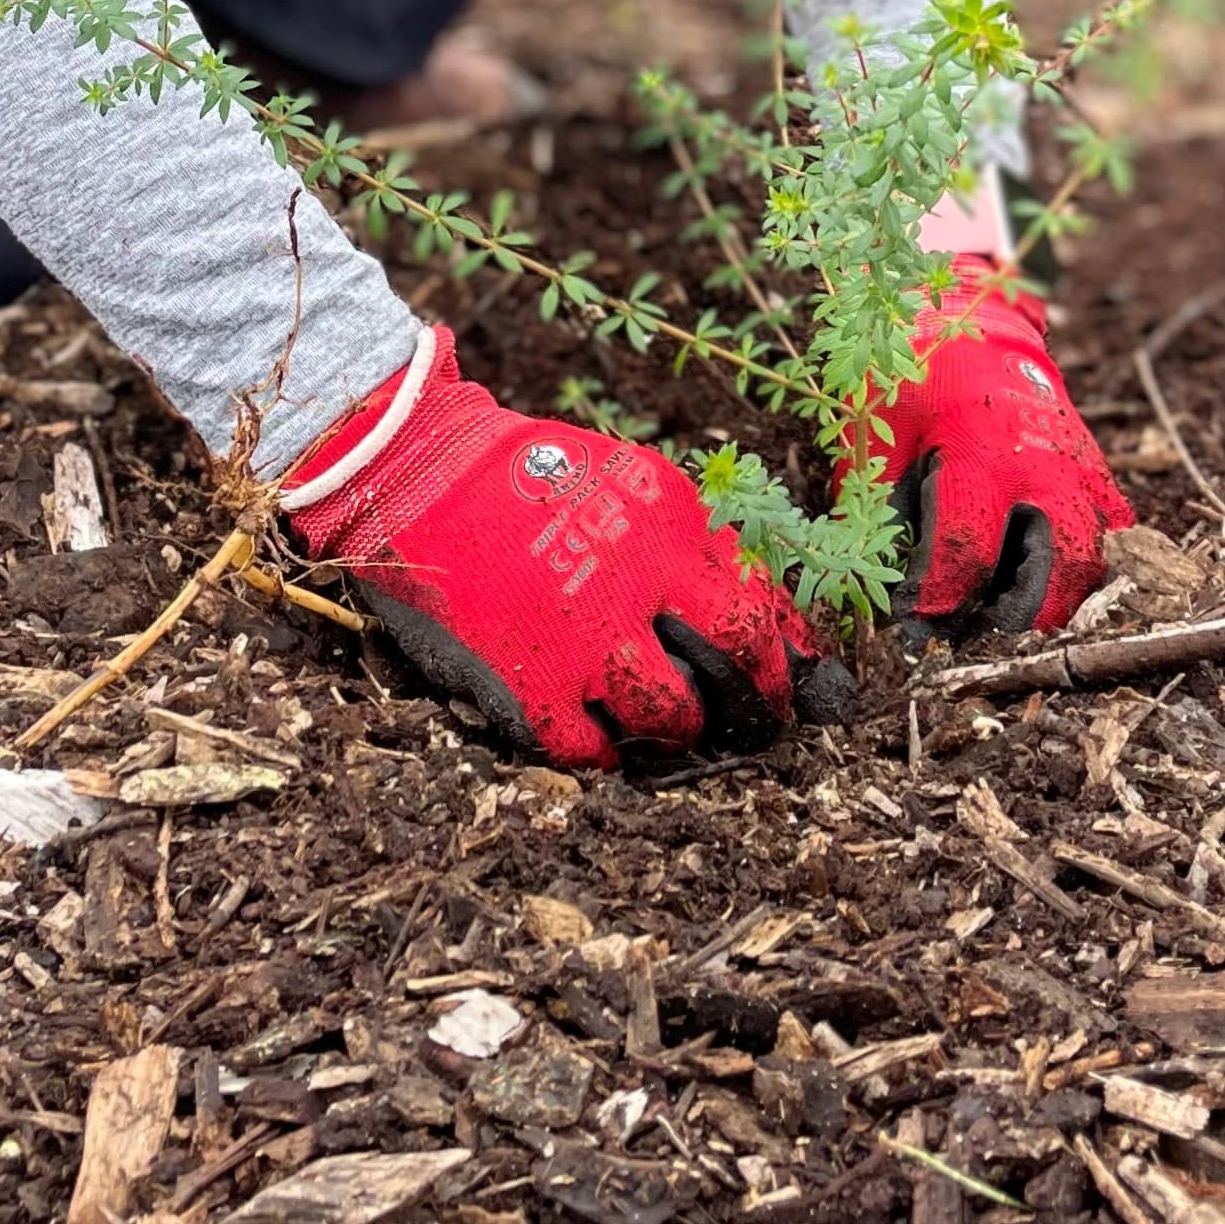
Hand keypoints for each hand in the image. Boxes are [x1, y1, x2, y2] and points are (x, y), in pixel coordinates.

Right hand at [282, 328, 842, 767]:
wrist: (421, 472)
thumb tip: (746, 598)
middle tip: (760, 722)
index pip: (759, 600)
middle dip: (760, 702)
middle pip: (737, 661)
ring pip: (671, 716)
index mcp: (668, 523)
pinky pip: (592, 750)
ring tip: (673, 725)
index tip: (804, 676)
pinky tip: (600, 733)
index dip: (792, 651)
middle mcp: (638, 581)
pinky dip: (604, 751)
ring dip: (681, 727)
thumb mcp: (623, 481)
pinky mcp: (529, 683)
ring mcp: (583, 638)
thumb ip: (682, 540)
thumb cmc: (525, 477)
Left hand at [849, 261, 1130, 638]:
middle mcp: (1042, 461)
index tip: (915, 618)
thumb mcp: (877, 433)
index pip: (968, 547)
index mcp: (977, 448)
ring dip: (1060, 599)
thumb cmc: (912, 376)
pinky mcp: (1097, 469)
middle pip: (1063, 565)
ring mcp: (1080, 465)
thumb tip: (882, 586)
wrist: (970, 317)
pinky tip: (1048, 580)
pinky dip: (1091, 567)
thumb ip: (880, 509)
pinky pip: (1116, 532)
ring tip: (1010, 611)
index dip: (939, 597)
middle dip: (1023, 614)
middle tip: (980, 629)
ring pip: (1098, 557)